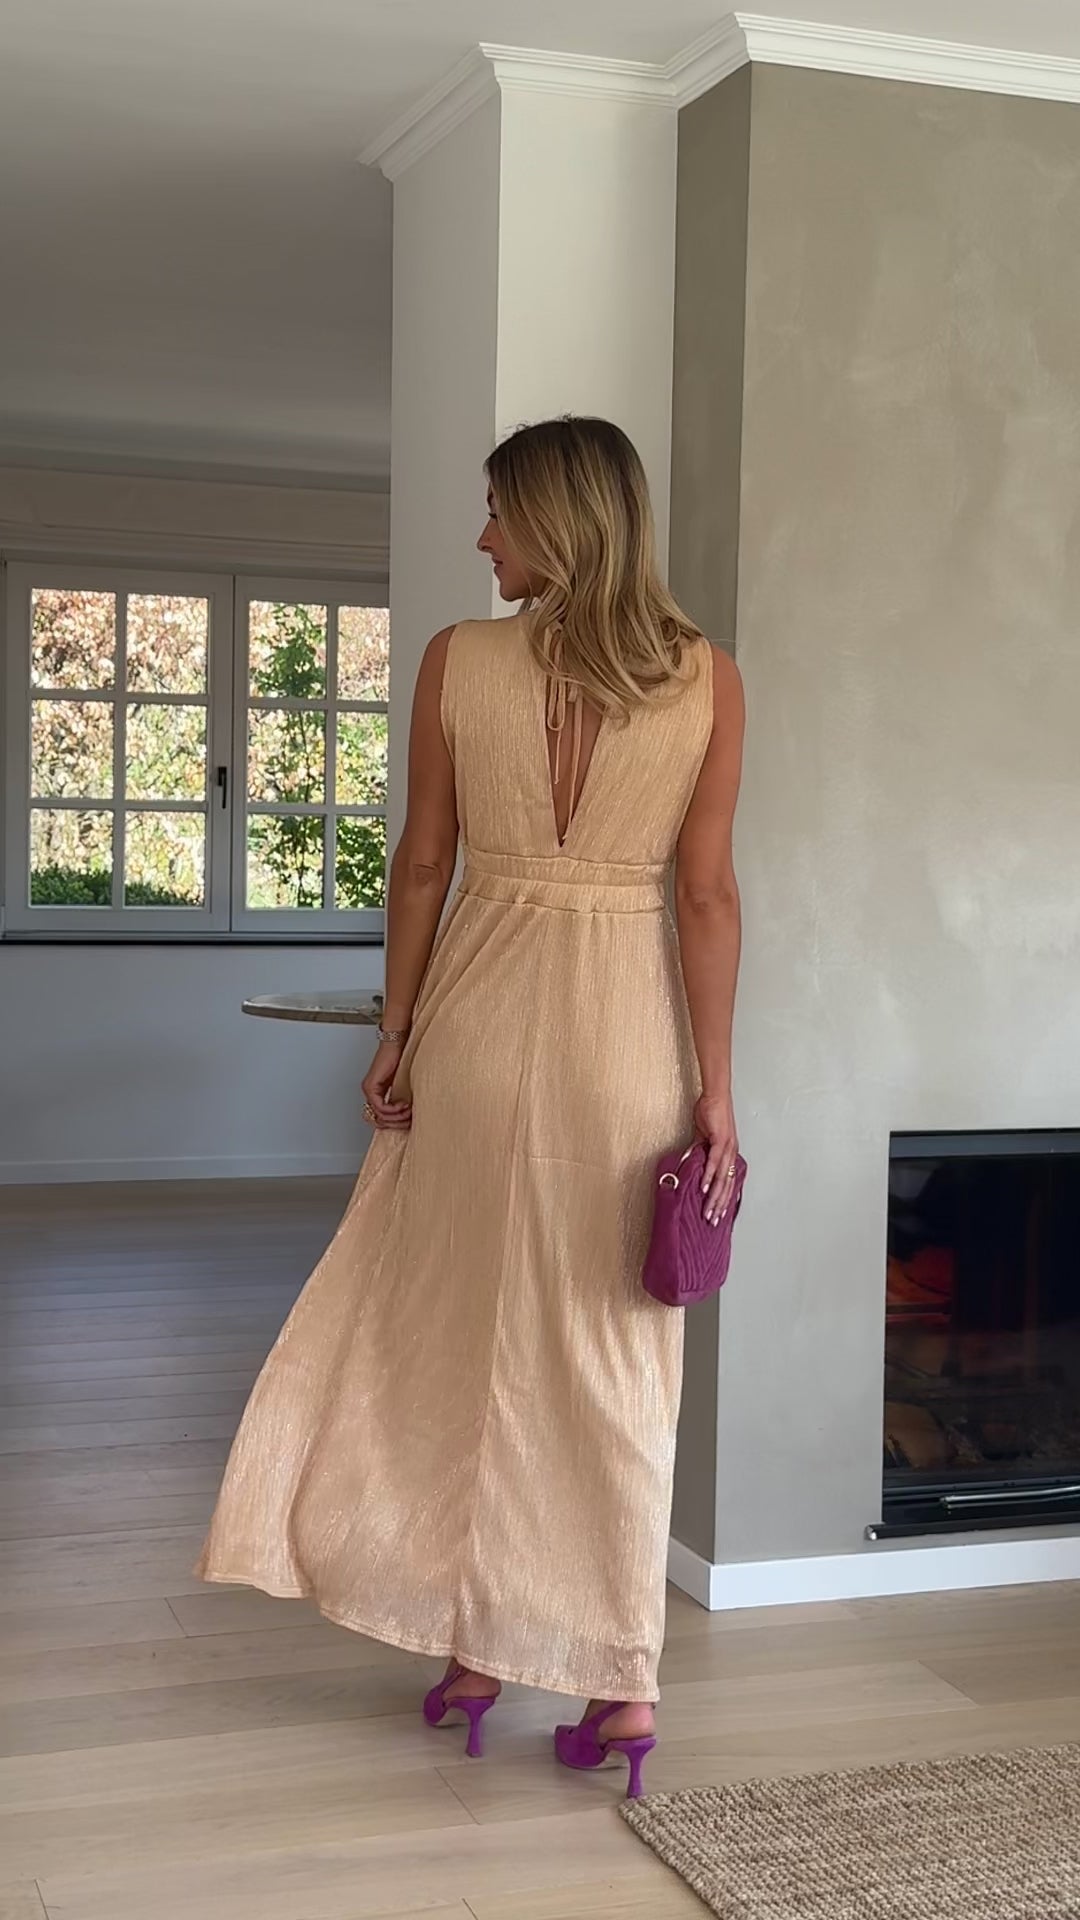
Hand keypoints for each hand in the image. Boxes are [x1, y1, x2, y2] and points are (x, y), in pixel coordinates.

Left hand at [362, 1040, 411, 1131]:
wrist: (398, 1043)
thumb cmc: (403, 1059)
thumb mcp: (405, 1086)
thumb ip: (403, 1100)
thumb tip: (411, 1117)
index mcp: (378, 1094)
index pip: (382, 1119)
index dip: (397, 1123)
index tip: (410, 1119)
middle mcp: (371, 1094)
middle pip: (380, 1121)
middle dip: (398, 1123)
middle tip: (411, 1118)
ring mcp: (369, 1091)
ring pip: (380, 1116)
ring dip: (397, 1117)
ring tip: (409, 1110)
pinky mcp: (371, 1087)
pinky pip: (380, 1107)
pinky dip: (394, 1109)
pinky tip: (405, 1104)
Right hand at [693, 1089, 738, 1225]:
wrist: (715, 1096)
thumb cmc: (710, 1113)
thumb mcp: (703, 1137)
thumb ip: (699, 1152)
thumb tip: (692, 1165)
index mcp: (729, 1155)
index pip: (727, 1183)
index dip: (723, 1200)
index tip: (717, 1215)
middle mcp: (732, 1154)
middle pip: (727, 1186)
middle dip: (719, 1206)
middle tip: (712, 1222)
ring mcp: (728, 1148)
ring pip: (722, 1178)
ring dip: (715, 1196)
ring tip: (708, 1211)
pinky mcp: (721, 1140)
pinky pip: (715, 1162)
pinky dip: (709, 1176)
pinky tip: (704, 1188)